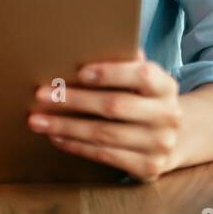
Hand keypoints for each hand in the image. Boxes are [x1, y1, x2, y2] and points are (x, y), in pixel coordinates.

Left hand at [27, 48, 182, 181]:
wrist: (174, 140)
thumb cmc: (146, 101)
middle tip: (42, 95)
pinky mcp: (148, 168)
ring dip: (66, 127)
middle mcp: (167, 116)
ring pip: (104, 134)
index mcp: (166, 86)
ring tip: (39, 120)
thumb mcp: (144, 82)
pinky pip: (104, 155)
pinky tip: (57, 137)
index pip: (141, 75)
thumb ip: (125, 64)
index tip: (79, 72)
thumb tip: (88, 45)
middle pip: (114, 106)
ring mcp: (159, 144)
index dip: (111, 73)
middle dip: (74, 100)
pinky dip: (76, 146)